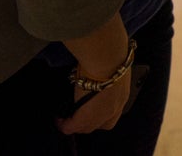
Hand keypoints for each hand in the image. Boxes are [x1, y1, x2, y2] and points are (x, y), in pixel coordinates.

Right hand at [57, 13, 131, 133]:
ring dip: (77, 123)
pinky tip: (58, 119)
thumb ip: (106, 71)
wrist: (106, 57)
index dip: (102, 114)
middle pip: (102, 124)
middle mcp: (116, 107)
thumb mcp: (111, 66)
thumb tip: (99, 66)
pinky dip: (65, 124)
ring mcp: (102, 115)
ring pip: (88, 127)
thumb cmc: (109, 54)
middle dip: (90, 122)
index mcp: (123, 94)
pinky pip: (72, 126)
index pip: (114, 112)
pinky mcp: (86, 117)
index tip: (90, 108)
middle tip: (76, 115)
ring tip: (65, 118)